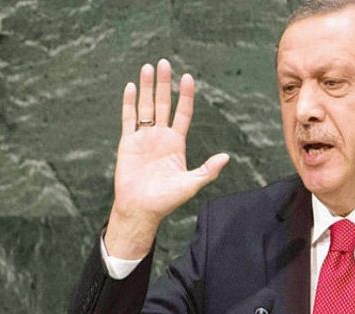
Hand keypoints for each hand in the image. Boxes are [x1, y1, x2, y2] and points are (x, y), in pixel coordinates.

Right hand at [105, 59, 228, 258]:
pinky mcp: (128, 143)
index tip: (188, 78)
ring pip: (145, 106)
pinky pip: (128, 119)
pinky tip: (130, 87)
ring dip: (146, 87)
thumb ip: (208, 170)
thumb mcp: (191, 183)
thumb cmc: (166, 200)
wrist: (141, 209)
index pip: (182, 113)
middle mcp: (160, 136)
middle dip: (164, 83)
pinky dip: (129, 103)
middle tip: (164, 62)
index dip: (185, 95)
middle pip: (163, 103)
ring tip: (148, 67)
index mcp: (176, 143)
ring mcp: (143, 138)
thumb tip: (226, 157)